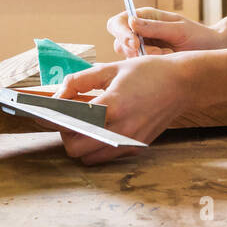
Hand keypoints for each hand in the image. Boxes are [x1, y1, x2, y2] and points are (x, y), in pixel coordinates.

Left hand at [53, 55, 193, 164]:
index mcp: (112, 105)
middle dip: (66, 135)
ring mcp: (129, 141)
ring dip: (80, 145)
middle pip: (75, 149)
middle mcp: (120, 128)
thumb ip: (80, 81)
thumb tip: (59, 95)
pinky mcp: (136, 147)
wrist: (181, 83)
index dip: (54, 120)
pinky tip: (99, 129)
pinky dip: (96, 148)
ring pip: (89, 158)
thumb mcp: (110, 68)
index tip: (45, 114)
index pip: (70, 124)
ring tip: (82, 125)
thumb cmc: (146, 72)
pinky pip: (106, 156)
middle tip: (67, 118)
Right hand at [107, 6, 223, 58]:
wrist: (212, 51)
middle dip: (133, 50)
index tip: (135, 44)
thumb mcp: (178, 29)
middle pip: (119, 42)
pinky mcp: (149, 63)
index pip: (118, 22)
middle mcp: (140, 32)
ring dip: (146, 58)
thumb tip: (131, 22)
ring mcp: (144, 49)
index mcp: (145, 17)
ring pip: (128, 57)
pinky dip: (152, 67)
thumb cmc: (198, 36)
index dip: (121, 33)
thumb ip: (155, 27)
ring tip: (168, 55)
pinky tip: (168, 61)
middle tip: (155, 54)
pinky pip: (140, 68)